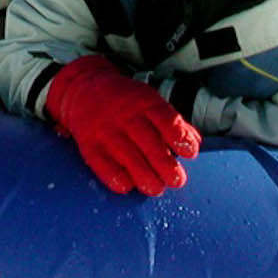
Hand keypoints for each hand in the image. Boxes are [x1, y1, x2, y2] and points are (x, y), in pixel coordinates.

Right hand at [44, 56, 200, 195]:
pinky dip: (116, 178)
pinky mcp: (89, 143)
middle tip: (177, 180)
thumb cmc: (125, 100)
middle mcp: (125, 115)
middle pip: (150, 144)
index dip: (180, 138)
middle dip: (166, 166)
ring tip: (156, 188)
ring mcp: (106, 129)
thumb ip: (173, 122)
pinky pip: (103, 164)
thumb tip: (194, 143)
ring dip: (145, 177)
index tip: (190, 153)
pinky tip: (128, 185)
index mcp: (145, 102)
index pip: (167, 120)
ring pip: (128, 158)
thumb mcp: (150, 101)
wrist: (83, 88)